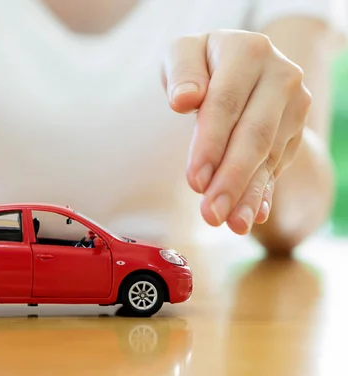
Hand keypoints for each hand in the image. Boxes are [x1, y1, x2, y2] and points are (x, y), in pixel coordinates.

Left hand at [162, 30, 310, 234]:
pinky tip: (251, 216)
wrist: (240, 65)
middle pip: (253, 135)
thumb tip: (184, 99)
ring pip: (268, 156)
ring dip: (248, 193)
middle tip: (211, 213)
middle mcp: (280, 75)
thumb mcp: (183, 54)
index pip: (225, 104)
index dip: (210, 144)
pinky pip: (276, 166)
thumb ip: (181, 71)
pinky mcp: (294, 130)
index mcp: (248, 51)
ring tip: (231, 224)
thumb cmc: (203, 64)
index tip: (194, 180)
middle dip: (231, 179)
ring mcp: (293, 105)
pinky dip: (262, 193)